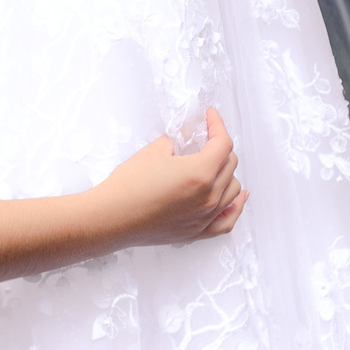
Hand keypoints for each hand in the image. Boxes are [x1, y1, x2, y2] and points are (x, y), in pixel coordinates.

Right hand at [92, 108, 245, 247]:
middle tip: (206, 138)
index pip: (222, 144)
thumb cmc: (129, 185)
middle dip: (220, 147)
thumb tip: (187, 139)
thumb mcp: (154, 151)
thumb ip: (177, 142)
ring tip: (216, 164)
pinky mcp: (197, 232)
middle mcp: (208, 197)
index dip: (217, 125)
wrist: (111, 217)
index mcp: (200, 173)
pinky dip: (236, 206)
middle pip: (230, 165)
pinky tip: (238, 196)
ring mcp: (205, 217)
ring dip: (227, 172)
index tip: (211, 117)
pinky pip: (228, 220)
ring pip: (233, 189)